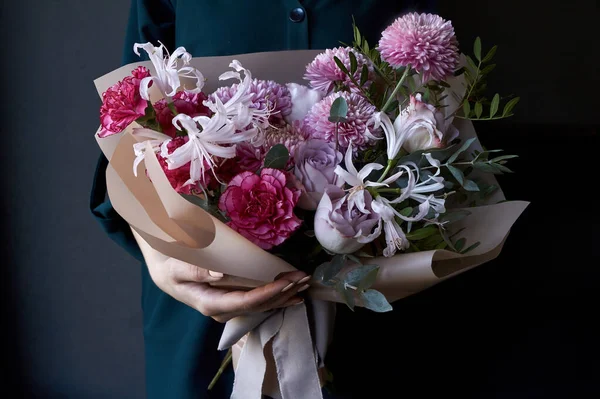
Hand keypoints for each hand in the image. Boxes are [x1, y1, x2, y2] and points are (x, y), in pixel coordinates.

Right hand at [131, 229, 309, 322]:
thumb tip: (220, 274)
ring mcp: (229, 307)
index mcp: (210, 303)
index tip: (286, 283)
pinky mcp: (233, 301)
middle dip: (284, 292)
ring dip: (285, 295)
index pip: (246, 302)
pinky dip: (278, 296)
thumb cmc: (169, 268)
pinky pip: (259, 302)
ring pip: (262, 305)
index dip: (268, 294)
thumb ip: (195, 271)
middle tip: (305, 278)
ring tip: (305, 284)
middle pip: (259, 305)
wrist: (165, 273)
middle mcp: (223, 310)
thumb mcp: (176, 268)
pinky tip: (293, 294)